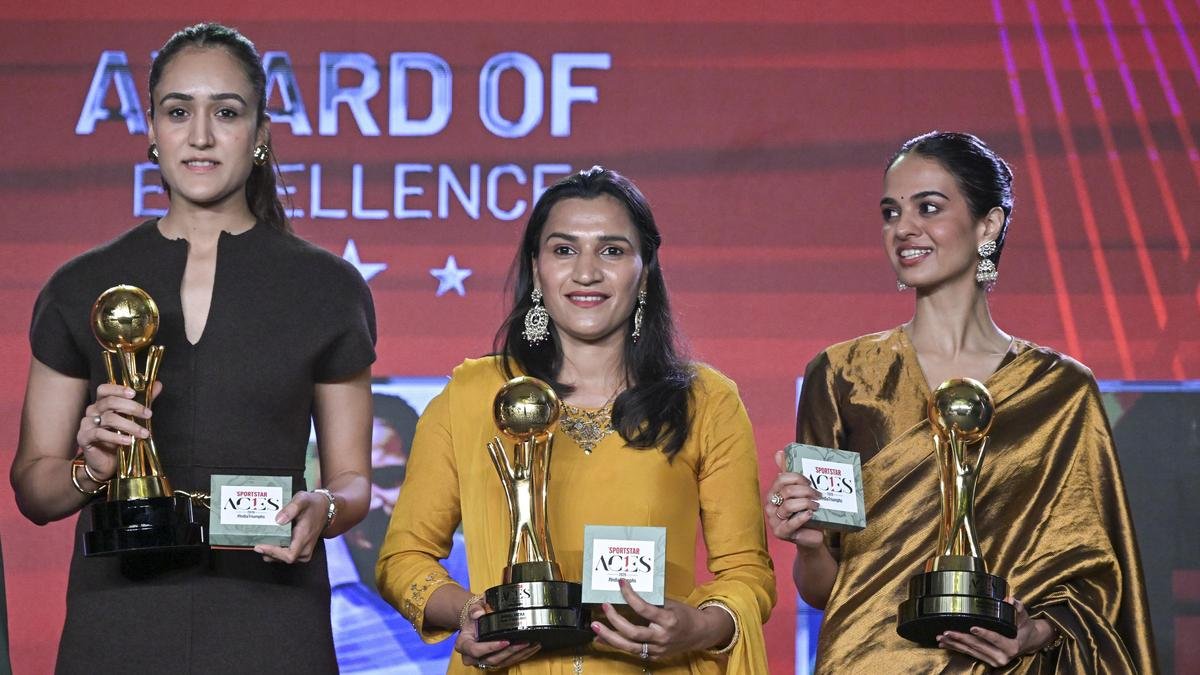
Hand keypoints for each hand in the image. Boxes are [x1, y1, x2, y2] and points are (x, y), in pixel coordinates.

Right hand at [76, 382, 160, 481]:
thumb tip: (158, 384)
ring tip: (144, 433)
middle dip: (132, 407)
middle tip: (148, 415)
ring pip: (109, 419)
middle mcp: (92, 411)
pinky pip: (99, 434)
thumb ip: (144, 401)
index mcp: (102, 403)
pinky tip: (129, 441)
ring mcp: (87, 424)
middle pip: (110, 402)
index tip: (134, 393)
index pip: (104, 389)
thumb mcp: (133, 417)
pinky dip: (116, 437)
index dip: (118, 389)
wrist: (105, 462)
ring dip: (130, 425)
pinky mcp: (84, 438)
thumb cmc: (119, 437)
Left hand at [254, 491, 329, 563]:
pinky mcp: (302, 552)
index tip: (259, 546)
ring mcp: (304, 552)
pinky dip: (276, 552)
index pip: (289, 555)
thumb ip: (291, 508)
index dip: (273, 553)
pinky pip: (286, 556)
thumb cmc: (313, 504)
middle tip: (255, 542)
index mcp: (305, 537)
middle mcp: (306, 548)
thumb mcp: (302, 500)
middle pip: (283, 559)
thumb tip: (278, 520)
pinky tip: (269, 543)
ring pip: (283, 559)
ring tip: (260, 542)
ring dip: (271, 553)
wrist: (325, 509)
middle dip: (268, 552)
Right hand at [455, 600, 540, 668]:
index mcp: (464, 644)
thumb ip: (474, 609)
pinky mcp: (495, 660)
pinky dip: (521, 656)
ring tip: (531, 645)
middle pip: (491, 659)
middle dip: (509, 652)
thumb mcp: (473, 608)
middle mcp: (472, 655)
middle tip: (523, 642)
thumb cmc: (475, 615)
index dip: (490, 648)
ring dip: (518, 655)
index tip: (504, 641)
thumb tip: (479, 612)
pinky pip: (508, 662)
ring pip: (501, 662)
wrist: (475, 620)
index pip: (475, 650)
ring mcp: (483, 660)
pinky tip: (531, 648)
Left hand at [591, 580, 730, 660]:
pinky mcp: (654, 656)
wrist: (701, 634)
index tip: (621, 583)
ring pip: (629, 646)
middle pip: (633, 632)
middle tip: (604, 607)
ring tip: (595, 627)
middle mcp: (662, 637)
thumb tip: (629, 594)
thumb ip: (653, 602)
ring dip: (609, 637)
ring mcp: (657, 649)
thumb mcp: (672, 604)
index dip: (630, 596)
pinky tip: (603, 639)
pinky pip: (632, 651)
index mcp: (668, 621)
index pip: (644, 609)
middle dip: (615, 620)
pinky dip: (617, 645)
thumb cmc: (686, 615)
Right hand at [765, 450, 825, 549]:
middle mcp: (770, 505)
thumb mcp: (799, 492)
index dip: (798, 478)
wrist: (811, 534)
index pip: (782, 479)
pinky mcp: (780, 532)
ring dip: (807, 504)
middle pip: (787, 491)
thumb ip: (789, 474)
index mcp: (773, 492)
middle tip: (818, 495)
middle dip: (806, 491)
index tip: (810, 482)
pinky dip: (802, 517)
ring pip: (789, 505)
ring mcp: (773, 519)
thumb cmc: (805, 512)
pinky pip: (791, 523)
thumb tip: (779, 452)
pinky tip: (810, 515)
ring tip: (817, 506)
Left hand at [937, 598, 1054, 665]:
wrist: (1028, 642)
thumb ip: (1017, 608)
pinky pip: (970, 654)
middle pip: (978, 646)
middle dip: (961, 639)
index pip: (995, 639)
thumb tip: (1009, 599)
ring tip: (942, 638)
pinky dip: (957, 648)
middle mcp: (1002, 656)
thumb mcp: (1023, 616)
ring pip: (971, 651)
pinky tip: (945, 644)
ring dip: (955, 644)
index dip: (984, 633)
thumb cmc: (1024, 627)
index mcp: (1012, 645)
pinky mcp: (987, 660)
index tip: (972, 627)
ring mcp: (994, 660)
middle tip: (947, 632)